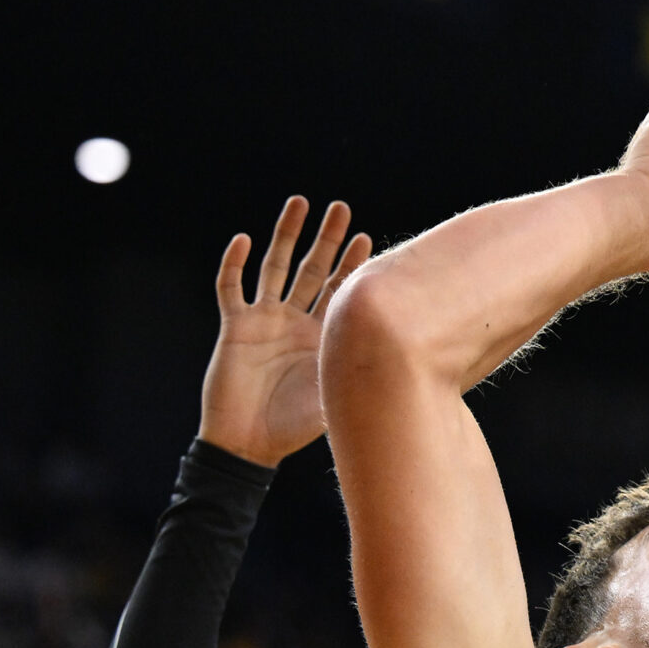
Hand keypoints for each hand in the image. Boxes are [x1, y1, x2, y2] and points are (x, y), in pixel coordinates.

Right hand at [198, 197, 376, 464]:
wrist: (249, 444)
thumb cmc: (293, 428)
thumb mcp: (337, 397)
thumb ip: (364, 378)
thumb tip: (416, 371)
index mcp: (320, 336)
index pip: (339, 291)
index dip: (352, 265)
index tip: (368, 238)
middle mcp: (294, 321)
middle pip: (312, 269)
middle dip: (326, 239)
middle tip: (341, 209)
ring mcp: (264, 321)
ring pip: (275, 268)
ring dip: (285, 236)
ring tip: (299, 203)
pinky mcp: (235, 328)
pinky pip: (232, 289)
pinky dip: (234, 265)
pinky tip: (243, 240)